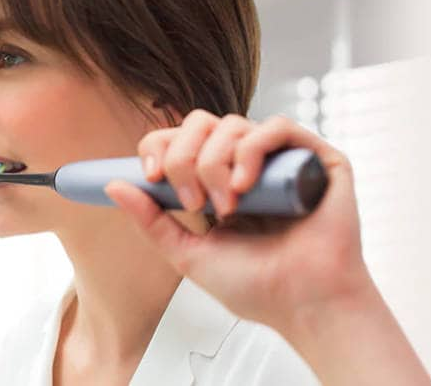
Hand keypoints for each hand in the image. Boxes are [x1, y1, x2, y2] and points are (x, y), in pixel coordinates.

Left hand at [103, 110, 369, 330]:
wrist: (304, 306)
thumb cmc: (255, 286)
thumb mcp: (187, 253)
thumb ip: (151, 220)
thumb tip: (114, 185)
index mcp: (218, 181)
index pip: (181, 139)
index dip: (159, 146)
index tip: (152, 177)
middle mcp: (248, 164)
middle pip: (201, 123)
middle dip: (185, 157)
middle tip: (193, 202)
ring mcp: (281, 160)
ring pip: (234, 123)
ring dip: (217, 161)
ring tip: (227, 205)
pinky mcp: (316, 159)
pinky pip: (279, 126)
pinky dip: (253, 148)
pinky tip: (246, 184)